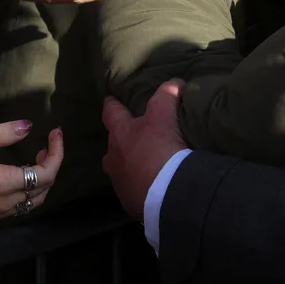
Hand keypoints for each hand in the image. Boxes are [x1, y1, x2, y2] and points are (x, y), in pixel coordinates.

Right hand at [0, 121, 63, 219]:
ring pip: (34, 200)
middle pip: (44, 188)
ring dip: (42, 178)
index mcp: (3, 183)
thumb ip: (0, 134)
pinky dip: (30, 189)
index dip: (57, 153)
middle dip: (52, 164)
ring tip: (37, 155)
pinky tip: (21, 173)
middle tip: (48, 143)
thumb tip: (28, 126)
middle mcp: (4, 202)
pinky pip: (20, 205)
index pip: (45, 174)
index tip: (55, 133)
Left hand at [101, 80, 186, 221]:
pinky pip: (133, 189)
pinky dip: (140, 184)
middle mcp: (113, 158)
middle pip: (113, 145)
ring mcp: (119, 182)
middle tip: (134, 135)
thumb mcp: (164, 115)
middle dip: (121, 140)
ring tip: (145, 163)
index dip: (112, 104)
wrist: (165, 193)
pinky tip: (152, 184)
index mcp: (119, 134)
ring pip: (121, 168)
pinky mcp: (130, 202)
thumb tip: (174, 82)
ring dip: (130, 164)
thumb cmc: (159, 147)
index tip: (109, 98)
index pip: (110, 113)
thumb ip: (167, 94)